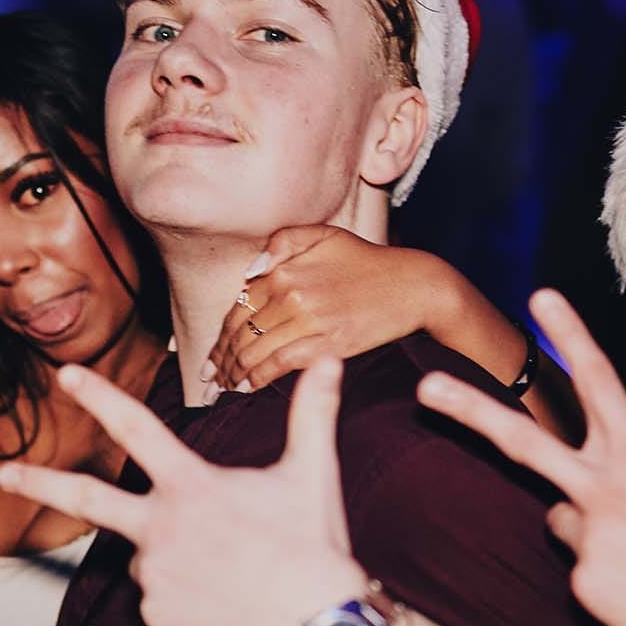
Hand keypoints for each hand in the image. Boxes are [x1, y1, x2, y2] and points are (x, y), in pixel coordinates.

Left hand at [0, 358, 369, 625]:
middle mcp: (161, 528)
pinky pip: (163, 605)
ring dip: (180, 561)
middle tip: (2, 474)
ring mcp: (154, 576)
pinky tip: (227, 607)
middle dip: (39, 482)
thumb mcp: (312, 473)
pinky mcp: (158, 620)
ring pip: (150, 559)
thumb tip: (332, 360)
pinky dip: (189, 604)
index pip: (136, 428)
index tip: (66, 376)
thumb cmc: (313, 547)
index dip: (100, 396)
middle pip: (88, 499)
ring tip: (236, 575)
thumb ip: (312, 414)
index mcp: (191, 486)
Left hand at [204, 226, 445, 399]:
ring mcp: (309, 321)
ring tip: (225, 387)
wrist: (413, 287)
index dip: (220, 335)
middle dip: (221, 359)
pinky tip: (246, 388)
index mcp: (285, 269)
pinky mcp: (326, 345)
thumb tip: (250, 272)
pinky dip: (257, 378)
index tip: (212, 355)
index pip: (238, 308)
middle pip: (241, 333)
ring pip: (255, 351)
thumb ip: (283, 242)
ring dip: (234, 373)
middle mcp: (291, 294)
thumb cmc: (368, 262)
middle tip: (211, 378)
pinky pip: (279, 365)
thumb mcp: (325, 236)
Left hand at [415, 289, 625, 625]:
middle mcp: (608, 487)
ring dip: (594, 536)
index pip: (598, 381)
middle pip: (524, 440)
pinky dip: (609, 583)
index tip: (539, 295)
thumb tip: (605, 485)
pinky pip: (582, 574)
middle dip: (469, 411)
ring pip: (561, 521)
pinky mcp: (587, 582)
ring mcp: (592, 534)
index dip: (569, 335)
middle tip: (427, 386)